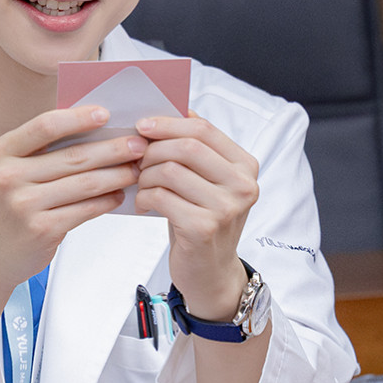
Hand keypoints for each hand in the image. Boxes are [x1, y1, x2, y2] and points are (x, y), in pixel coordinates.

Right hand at [0, 103, 146, 382]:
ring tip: (137, 169)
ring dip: (117, 174)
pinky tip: (121, 195)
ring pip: (86, 183)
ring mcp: (25, 204)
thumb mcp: (11, 171)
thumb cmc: (7, 207)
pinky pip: (86, 209)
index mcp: (3, 151)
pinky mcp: (42, 229)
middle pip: (74, 155)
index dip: (79, 117)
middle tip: (139, 143)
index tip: (107, 113)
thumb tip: (96, 126)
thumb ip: (42, 150)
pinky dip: (107, 201)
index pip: (46, 125)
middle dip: (113, 147)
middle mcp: (10, 176)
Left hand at [133, 113, 258, 319]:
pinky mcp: (205, 228)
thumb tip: (166, 111)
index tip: (143, 124)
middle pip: (187, 147)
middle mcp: (242, 185)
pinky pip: (162, 197)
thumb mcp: (206, 181)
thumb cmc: (201, 219)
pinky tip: (144, 204)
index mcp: (245, 166)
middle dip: (153, 149)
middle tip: (137, 160)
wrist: (210, 271)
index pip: (204, 129)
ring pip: (170, 171)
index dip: (169, 122)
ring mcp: (226, 208)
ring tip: (142, 185)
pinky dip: (145, 197)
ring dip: (146, 176)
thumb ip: (194, 150)